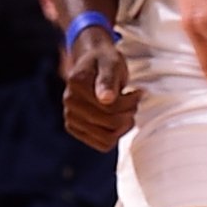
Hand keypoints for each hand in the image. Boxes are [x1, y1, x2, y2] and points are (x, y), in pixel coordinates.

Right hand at [62, 18, 134, 147]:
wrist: (93, 63)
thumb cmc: (106, 61)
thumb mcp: (111, 63)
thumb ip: (108, 79)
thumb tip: (106, 99)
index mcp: (77, 83)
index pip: (110, 107)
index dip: (129, 102)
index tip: (137, 92)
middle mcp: (69, 103)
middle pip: (110, 123)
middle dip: (129, 113)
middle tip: (135, 101)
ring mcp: (70, 118)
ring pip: (107, 138)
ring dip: (124, 126)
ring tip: (128, 110)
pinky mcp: (76, 129)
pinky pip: (102, 144)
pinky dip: (116, 135)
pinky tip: (119, 119)